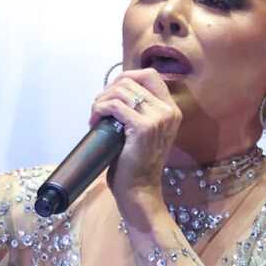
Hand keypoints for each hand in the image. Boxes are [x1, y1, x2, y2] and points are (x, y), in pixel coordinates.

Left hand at [88, 68, 181, 212]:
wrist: (139, 189)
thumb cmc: (136, 164)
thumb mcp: (144, 131)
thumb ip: (139, 111)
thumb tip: (115, 91)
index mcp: (171, 110)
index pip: (150, 75)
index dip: (127, 77)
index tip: (112, 92)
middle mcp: (168, 111)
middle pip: (133, 80)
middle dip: (109, 89)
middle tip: (99, 107)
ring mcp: (158, 118)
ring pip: (121, 91)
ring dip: (102, 100)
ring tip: (95, 115)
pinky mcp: (143, 127)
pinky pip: (115, 105)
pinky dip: (100, 109)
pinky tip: (95, 120)